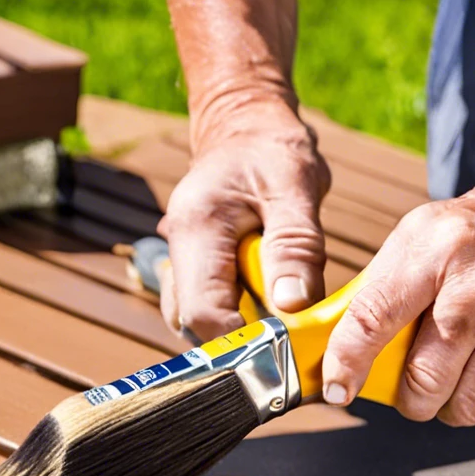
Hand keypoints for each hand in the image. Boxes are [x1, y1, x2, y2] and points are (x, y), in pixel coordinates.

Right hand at [159, 96, 330, 340]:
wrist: (247, 128)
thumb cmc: (272, 150)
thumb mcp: (295, 188)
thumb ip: (295, 245)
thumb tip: (292, 304)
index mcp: (196, 229)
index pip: (203, 311)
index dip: (242, 339)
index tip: (285, 347)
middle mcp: (178, 251)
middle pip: (197, 325)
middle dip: (243, 340)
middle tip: (291, 336)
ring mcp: (183, 265)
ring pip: (201, 323)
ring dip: (243, 330)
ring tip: (284, 317)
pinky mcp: (198, 273)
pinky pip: (213, 310)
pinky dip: (242, 318)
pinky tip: (272, 305)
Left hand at [321, 130, 474, 428]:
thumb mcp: (444, 229)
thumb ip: (397, 286)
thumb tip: (350, 355)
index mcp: (443, 244)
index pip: (373, 318)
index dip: (347, 364)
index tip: (338, 388)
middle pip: (424, 383)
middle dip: (417, 394)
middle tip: (426, 383)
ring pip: (472, 407)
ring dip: (466, 400)